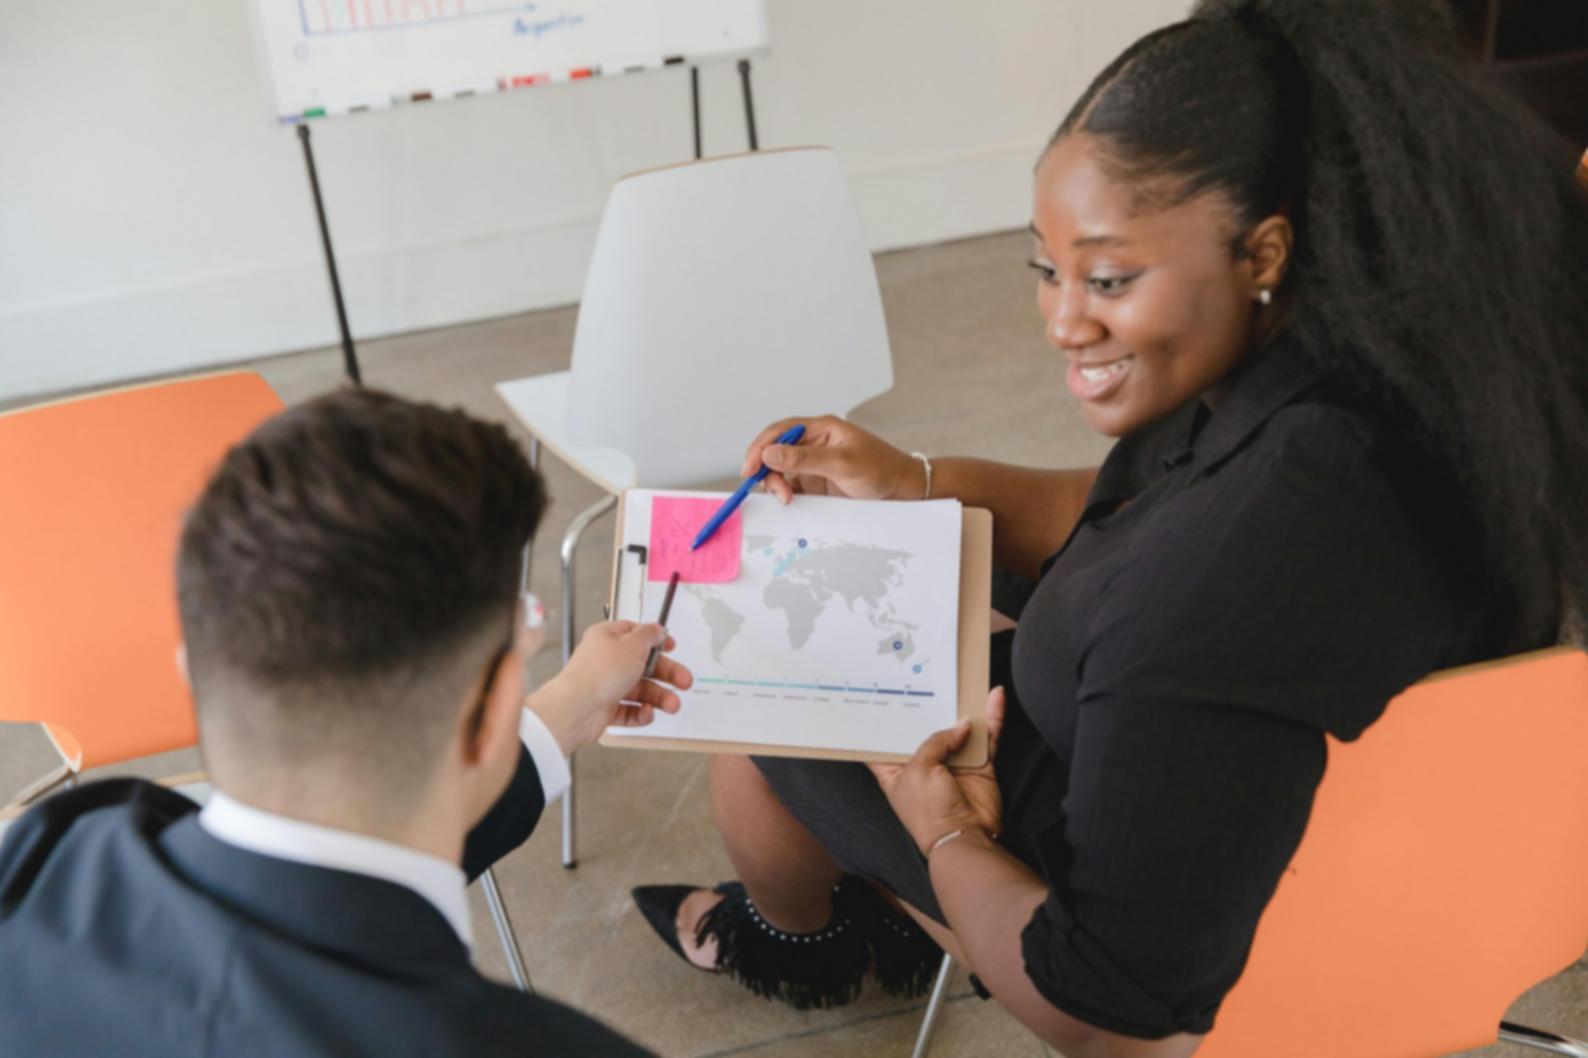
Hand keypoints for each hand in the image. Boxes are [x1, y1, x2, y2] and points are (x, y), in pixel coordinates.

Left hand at [529, 621, 693, 754]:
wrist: (577, 708)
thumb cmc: (600, 672)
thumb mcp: (634, 644)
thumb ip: (650, 635)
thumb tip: (657, 629)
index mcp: (607, 638)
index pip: (635, 634)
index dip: (655, 640)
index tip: (672, 647)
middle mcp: (605, 661)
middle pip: (643, 665)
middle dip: (666, 675)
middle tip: (684, 681)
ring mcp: (604, 685)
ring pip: (639, 690)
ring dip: (659, 697)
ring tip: (673, 705)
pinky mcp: (604, 709)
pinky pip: (628, 710)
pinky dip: (641, 713)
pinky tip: (647, 712)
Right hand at [740, 415, 926, 504]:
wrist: (904, 491)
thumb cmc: (881, 469)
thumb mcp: (842, 463)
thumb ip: (805, 459)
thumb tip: (769, 453)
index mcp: (820, 429)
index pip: (780, 432)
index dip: (760, 447)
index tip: (749, 468)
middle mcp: (813, 444)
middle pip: (775, 452)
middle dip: (767, 470)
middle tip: (775, 492)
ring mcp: (814, 465)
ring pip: (780, 471)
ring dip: (777, 485)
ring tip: (787, 500)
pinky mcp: (816, 483)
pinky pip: (791, 486)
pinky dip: (785, 495)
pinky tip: (790, 503)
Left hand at [869, 687, 1006, 856]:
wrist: (965, 837)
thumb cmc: (929, 811)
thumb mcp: (919, 769)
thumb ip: (936, 740)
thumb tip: (961, 725)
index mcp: (896, 769)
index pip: (885, 741)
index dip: (883, 719)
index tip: (881, 692)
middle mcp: (924, 764)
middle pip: (926, 727)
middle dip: (930, 704)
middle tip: (930, 673)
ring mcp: (953, 763)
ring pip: (960, 728)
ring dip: (965, 706)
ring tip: (966, 679)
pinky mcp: (979, 765)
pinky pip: (987, 737)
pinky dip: (993, 718)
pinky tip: (995, 697)